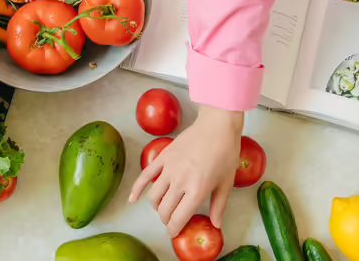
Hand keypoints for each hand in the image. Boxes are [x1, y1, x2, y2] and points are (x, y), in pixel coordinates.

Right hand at [129, 105, 242, 237]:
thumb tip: (215, 224)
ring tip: (163, 207)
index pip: (178, 219)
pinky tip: (132, 199)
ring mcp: (169, 169)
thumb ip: (219, 206)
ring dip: (156, 207)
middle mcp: (180, 182)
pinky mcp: (163, 157)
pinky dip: (136, 189)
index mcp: (197, 191)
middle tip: (172, 220)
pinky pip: (145, 176)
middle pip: (164, 210)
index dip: (174, 230)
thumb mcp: (226, 183)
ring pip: (153, 197)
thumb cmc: (225, 153)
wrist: (217, 126)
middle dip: (166, 220)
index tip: (175, 232)